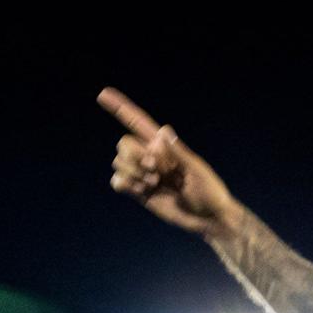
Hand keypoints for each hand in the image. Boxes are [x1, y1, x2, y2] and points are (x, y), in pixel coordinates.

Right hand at [100, 89, 242, 238]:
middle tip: (156, 170)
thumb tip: (163, 131)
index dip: (120, 107)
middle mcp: (151, 156)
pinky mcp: (138, 191)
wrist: (207, 219)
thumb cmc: (210, 192)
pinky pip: (117, 181)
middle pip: (123, 143)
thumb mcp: (198, 170)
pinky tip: (143, 191)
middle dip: (135, 156)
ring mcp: (143, 173)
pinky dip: (126, 184)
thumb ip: (179, 152)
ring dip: (134, 173)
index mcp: (165, 146)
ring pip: (118, 162)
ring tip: (155, 184)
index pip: (138, 122)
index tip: (102, 94)